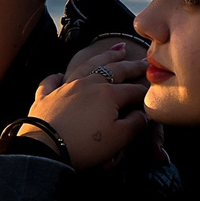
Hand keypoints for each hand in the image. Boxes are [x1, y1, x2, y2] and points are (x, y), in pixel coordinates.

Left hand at [29, 51, 147, 169]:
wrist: (46, 149)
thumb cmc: (86, 146)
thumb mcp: (119, 139)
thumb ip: (135, 124)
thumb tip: (143, 115)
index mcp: (109, 94)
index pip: (133, 90)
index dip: (145, 91)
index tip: (154, 90)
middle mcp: (88, 84)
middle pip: (114, 70)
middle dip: (131, 66)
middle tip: (142, 61)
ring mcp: (65, 87)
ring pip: (87, 66)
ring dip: (103, 57)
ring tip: (115, 51)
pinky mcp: (45, 97)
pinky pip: (51, 82)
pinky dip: (56, 77)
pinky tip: (60, 75)